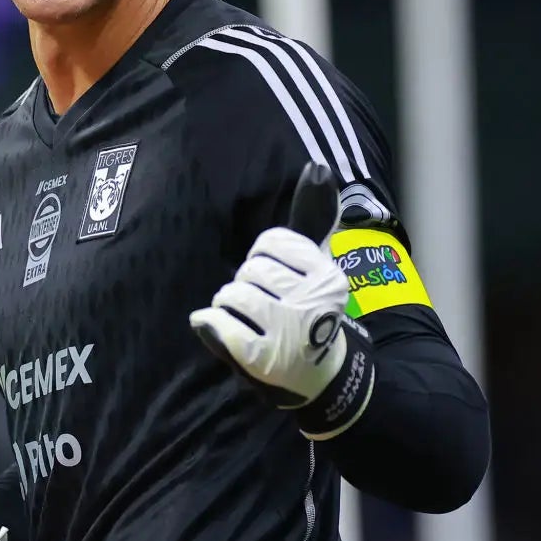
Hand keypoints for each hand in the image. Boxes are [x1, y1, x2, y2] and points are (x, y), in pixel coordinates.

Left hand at [190, 164, 374, 435]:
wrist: (317, 374)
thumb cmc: (308, 308)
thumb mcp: (316, 262)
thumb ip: (314, 214)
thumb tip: (318, 166)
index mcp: (327, 275)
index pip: (270, 243)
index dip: (263, 257)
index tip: (277, 278)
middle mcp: (312, 302)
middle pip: (250, 269)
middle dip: (247, 282)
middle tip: (262, 302)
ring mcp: (287, 332)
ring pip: (232, 293)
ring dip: (229, 303)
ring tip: (247, 317)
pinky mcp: (262, 359)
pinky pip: (219, 324)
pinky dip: (213, 324)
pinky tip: (223, 329)